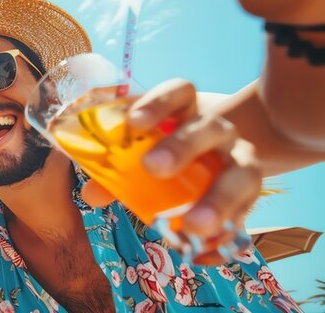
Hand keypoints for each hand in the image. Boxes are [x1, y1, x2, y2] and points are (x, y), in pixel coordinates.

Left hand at [82, 79, 260, 263]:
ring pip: (242, 171)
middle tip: (153, 168)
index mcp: (187, 110)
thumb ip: (117, 168)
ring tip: (192, 225)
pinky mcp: (252, 194)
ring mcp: (240, 159)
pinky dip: (226, 233)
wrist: (225, 152)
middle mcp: (218, 130)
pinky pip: (246, 214)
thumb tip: (91, 193)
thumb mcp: (145, 150)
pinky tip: (204, 251)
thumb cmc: (171, 147)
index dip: (158, 102)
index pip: (179, 92)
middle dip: (182, 146)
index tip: (134, 121)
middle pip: (209, 127)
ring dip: (218, 200)